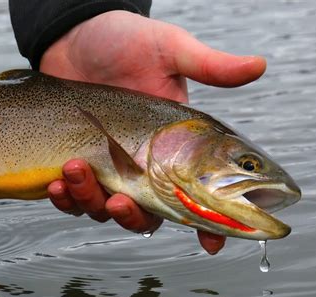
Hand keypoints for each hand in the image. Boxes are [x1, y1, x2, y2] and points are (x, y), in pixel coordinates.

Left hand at [42, 11, 265, 253]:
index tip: (211, 242)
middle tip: (120, 199)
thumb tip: (259, 65)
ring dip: (90, 201)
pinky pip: (72, 197)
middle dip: (133, 216)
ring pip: (105, 209)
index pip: (195, 190)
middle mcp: (142, 162)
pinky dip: (65, 199)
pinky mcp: (75, 161)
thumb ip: (209, 65)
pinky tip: (56, 182)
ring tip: (74, 170)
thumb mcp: (169, 49)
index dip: (206, 222)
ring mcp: (107, 165)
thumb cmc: (125, 40)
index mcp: (172, 144)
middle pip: (146, 212)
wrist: (74, 35)